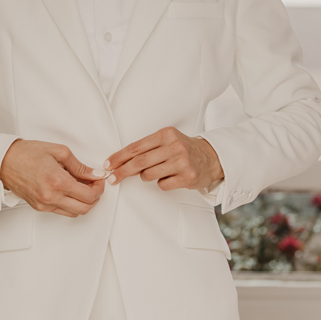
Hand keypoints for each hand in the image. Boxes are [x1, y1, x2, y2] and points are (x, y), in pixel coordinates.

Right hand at [0, 139, 107, 217]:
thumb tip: (95, 174)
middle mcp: (51, 197)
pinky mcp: (39, 207)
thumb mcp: (59, 152)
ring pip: (75, 213)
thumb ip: (80, 166)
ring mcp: (44, 204)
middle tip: (94, 184)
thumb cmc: (27, 153)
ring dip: (83, 202)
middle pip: (85, 208)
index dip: (99, 188)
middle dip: (94, 197)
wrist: (4, 161)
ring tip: (81, 187)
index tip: (99, 180)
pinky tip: (69, 191)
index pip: (89, 195)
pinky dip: (71, 204)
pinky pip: (62, 211)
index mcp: (57, 181)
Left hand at [103, 127, 223, 190]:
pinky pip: (162, 185)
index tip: (109, 164)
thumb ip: (147, 149)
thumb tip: (122, 163)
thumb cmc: (184, 149)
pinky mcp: (187, 177)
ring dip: (146, 177)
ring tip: (157, 172)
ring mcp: (182, 162)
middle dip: (122, 171)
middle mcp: (174, 146)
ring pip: (149, 175)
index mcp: (166, 134)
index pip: (136, 147)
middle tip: (112, 179)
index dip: (119, 157)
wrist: (211, 158)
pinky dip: (162, 183)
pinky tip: (171, 177)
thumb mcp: (167, 141)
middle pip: (139, 162)